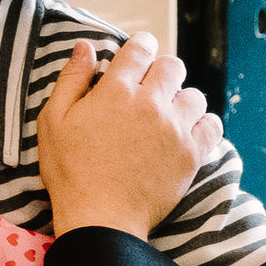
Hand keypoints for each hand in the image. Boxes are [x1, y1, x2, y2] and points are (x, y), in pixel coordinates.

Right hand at [37, 33, 222, 238]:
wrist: (100, 219)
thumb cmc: (70, 172)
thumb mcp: (53, 122)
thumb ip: (70, 80)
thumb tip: (85, 46)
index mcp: (116, 91)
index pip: (141, 48)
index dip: (141, 47)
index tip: (138, 56)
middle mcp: (150, 103)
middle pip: (172, 66)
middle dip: (162, 72)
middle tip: (150, 91)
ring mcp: (175, 128)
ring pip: (194, 95)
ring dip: (182, 100)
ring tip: (167, 116)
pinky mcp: (191, 154)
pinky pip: (212, 125)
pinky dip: (203, 124)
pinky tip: (187, 132)